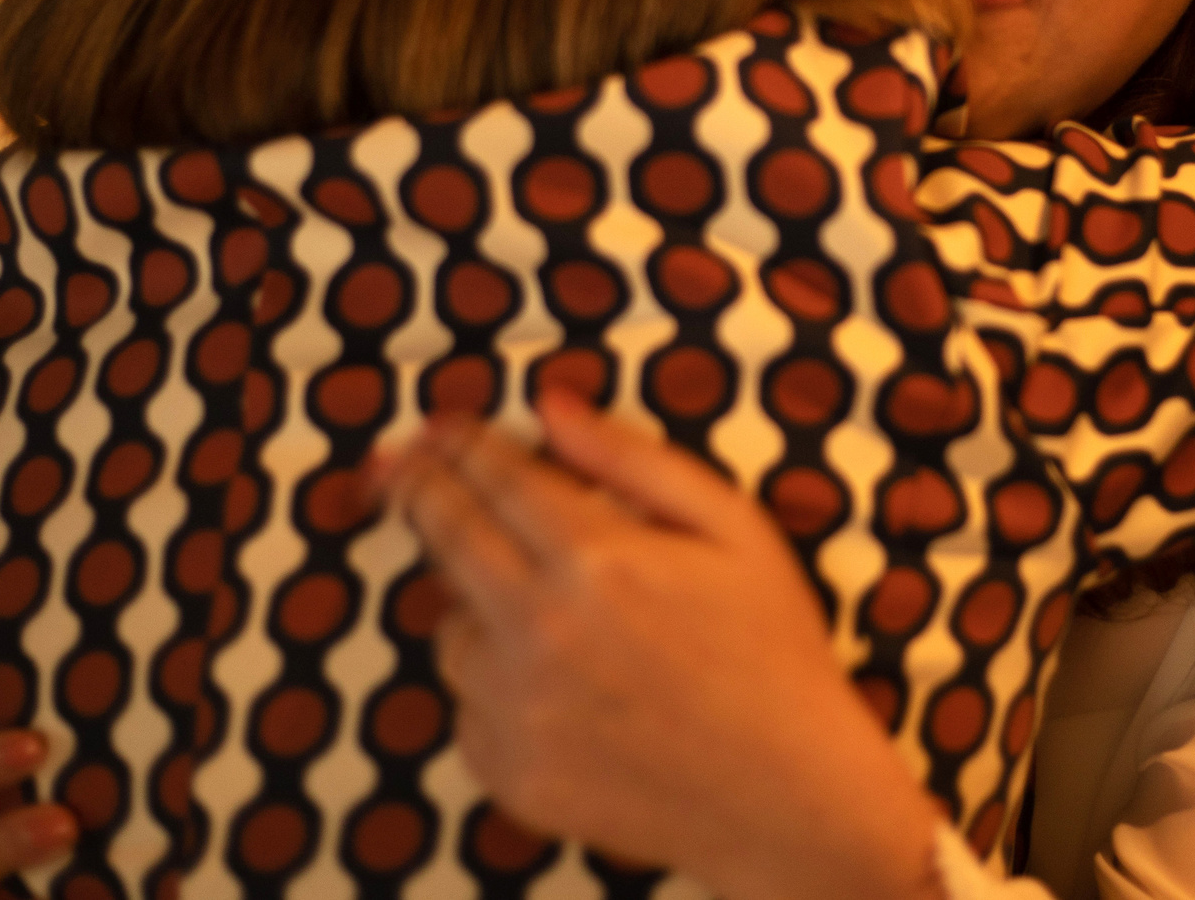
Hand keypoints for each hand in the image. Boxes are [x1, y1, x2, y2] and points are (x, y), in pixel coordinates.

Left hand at [374, 392, 943, 899]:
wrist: (788, 791)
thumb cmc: (773, 650)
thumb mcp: (731, 527)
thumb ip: (631, 459)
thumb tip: (551, 403)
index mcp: (596, 559)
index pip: (496, 477)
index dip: (462, 442)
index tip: (442, 426)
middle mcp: (539, 631)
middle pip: (445, 536)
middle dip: (423, 489)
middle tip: (406, 468)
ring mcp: (517, 709)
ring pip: (449, 629)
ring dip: (471, 601)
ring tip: (529, 603)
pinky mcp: (509, 771)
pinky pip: (467, 706)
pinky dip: (492, 685)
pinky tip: (551, 682)